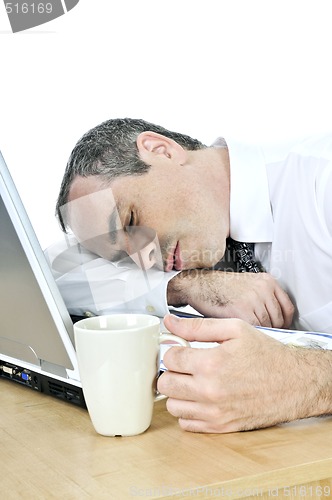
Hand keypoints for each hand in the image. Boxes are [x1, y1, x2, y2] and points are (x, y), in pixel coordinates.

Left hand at [157, 314, 331, 432]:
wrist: (293, 383)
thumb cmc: (265, 354)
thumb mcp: (234, 329)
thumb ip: (198, 326)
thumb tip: (169, 321)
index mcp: (211, 363)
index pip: (169, 358)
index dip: (174, 350)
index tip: (182, 350)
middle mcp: (209, 391)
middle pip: (165, 384)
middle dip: (172, 372)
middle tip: (185, 366)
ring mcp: (214, 412)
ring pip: (172, 406)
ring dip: (177, 393)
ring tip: (192, 382)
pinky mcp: (220, 427)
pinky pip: (186, 424)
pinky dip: (188, 411)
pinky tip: (200, 398)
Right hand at [167, 270, 293, 327]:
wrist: (198, 284)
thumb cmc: (218, 287)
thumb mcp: (247, 286)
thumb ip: (262, 299)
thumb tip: (273, 321)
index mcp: (267, 281)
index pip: (287, 308)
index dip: (284, 323)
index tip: (280, 330)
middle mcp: (263, 289)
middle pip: (279, 319)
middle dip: (272, 330)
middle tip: (264, 338)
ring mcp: (254, 299)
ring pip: (268, 326)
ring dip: (260, 335)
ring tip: (253, 340)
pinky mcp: (242, 310)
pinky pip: (254, 328)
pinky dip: (250, 336)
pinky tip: (244, 337)